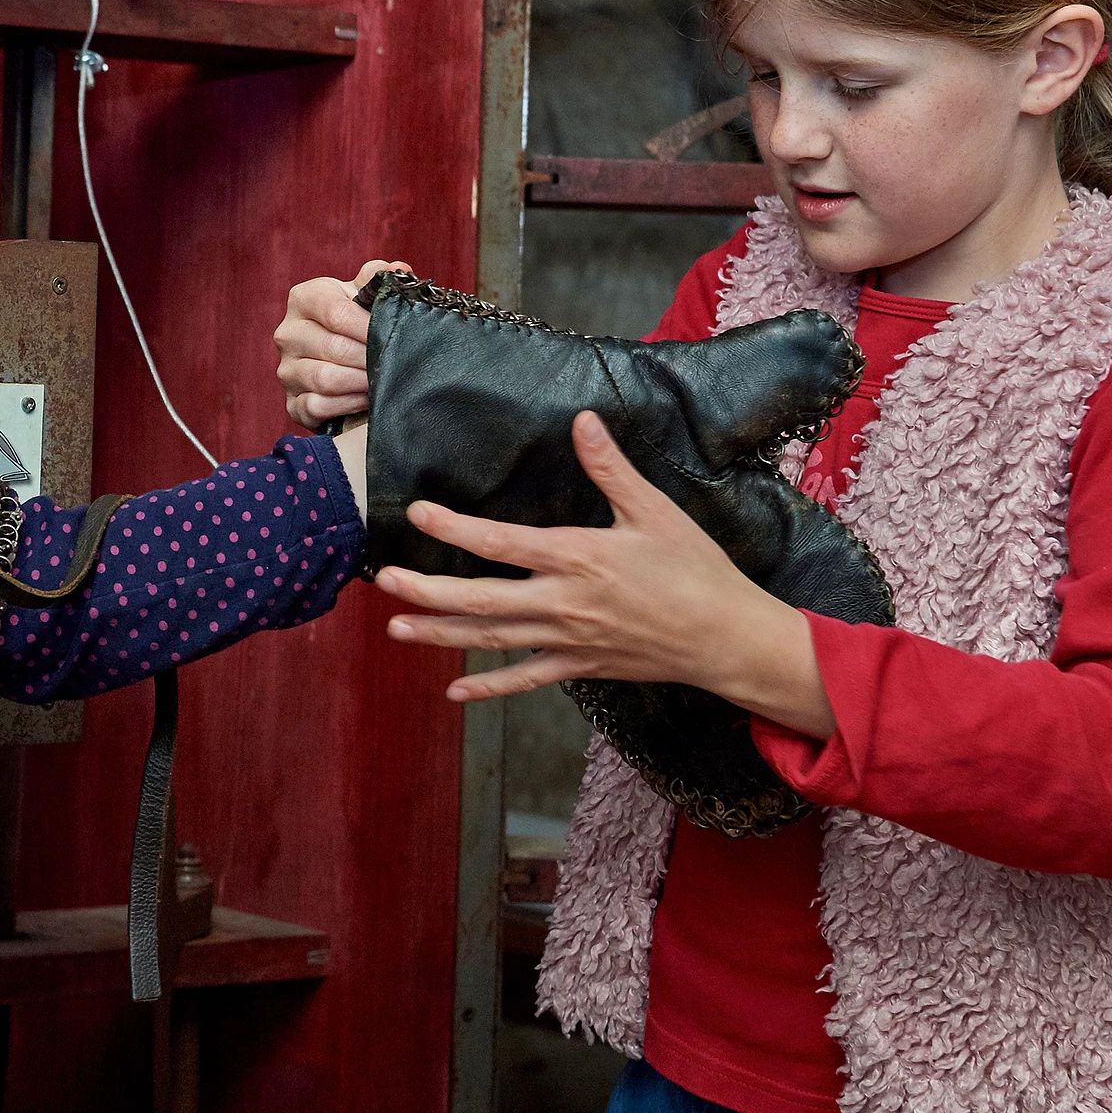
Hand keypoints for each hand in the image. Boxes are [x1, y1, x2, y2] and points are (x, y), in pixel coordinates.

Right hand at [273, 259, 408, 428]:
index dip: (368, 326)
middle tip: (394, 362)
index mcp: (304, 299)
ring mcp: (286, 370)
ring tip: (382, 380)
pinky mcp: (291, 402)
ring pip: (325, 378)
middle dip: (369, 357)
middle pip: (334, 347)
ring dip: (360, 381)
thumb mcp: (364, 296)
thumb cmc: (355, 323)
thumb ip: (378, 280)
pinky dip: (347, 404)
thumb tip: (397, 270)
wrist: (343, 361)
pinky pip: (318, 406)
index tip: (393, 334)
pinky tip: (366, 398)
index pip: (336, 312)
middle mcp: (288, 333)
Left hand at [373, 411, 838, 740]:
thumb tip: (583, 421)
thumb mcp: (655, 511)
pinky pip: (524, 679)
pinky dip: (488, 687)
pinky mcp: (580, 667)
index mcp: (577, 557)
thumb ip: (611, 468)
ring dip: (441, 635)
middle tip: (384, 580)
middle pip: (478, 599)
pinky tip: (454, 691)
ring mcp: (568, 640)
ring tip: (396, 628)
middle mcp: (563, 603)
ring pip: (490, 640)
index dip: (452, 529)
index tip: (417, 513)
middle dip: (426, 591)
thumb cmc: (696, 570)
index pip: (499, 542)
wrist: (727, 639)